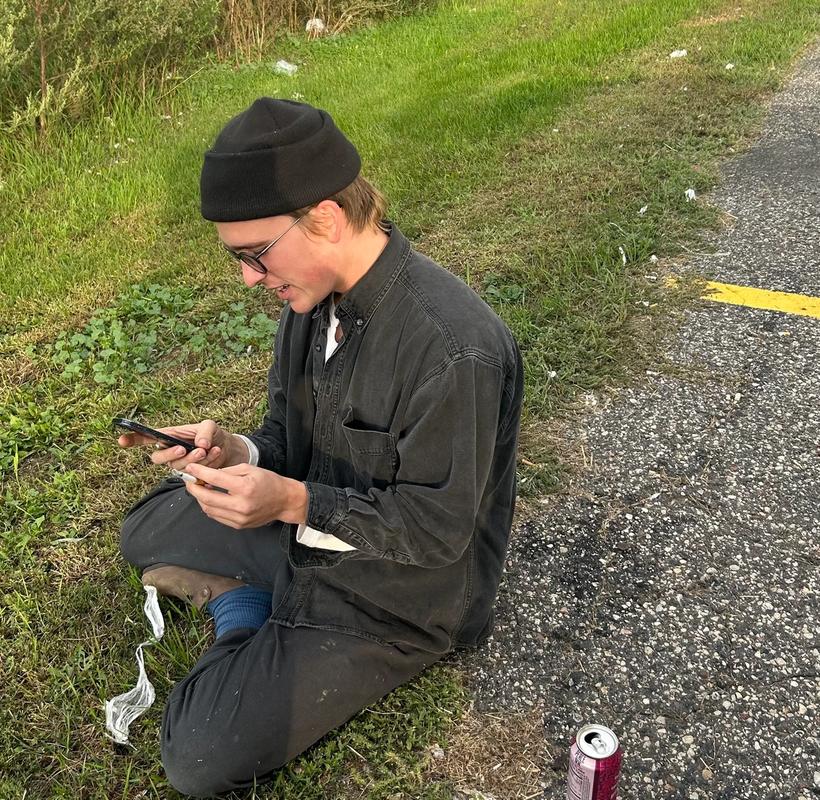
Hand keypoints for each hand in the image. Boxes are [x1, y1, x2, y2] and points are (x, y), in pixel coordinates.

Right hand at [116, 419, 248, 471]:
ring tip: (207, 450)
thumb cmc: (214, 435)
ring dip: (193, 459)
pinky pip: (192, 474)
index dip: (132, 439)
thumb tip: (200, 444)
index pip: (146, 438)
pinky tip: (215, 454)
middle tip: (184, 449)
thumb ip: (204, 431)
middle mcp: (169, 452)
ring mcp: (179, 465)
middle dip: (170, 455)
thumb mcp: (210, 426)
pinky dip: (206, 464)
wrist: (229, 449)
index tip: (121, 441)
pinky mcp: (190, 474)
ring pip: (177, 467)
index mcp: (169, 436)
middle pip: (157, 459)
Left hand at [182, 462, 308, 529]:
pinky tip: (210, 499)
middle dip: (194, 488)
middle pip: (207, 498)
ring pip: (209, 509)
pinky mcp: (239, 525)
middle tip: (190, 480)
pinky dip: (210, 507)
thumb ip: (227, 471)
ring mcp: (239, 518)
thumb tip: (207, 475)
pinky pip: (217, 517)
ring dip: (200, 499)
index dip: (199, 472)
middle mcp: (241, 505)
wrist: (284, 501)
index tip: (190, 468)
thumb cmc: (268, 482)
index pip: (214, 479)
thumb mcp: (249, 469)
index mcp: (245, 487)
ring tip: (199, 489)